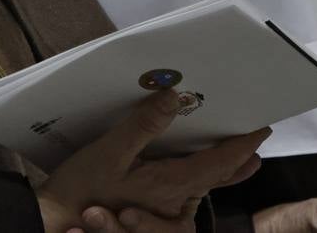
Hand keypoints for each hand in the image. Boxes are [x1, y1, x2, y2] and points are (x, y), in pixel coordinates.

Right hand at [38, 89, 269, 231]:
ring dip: (219, 174)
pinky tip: (195, 178)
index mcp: (169, 186)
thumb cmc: (80, 190)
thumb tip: (174, 97)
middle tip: (256, 148)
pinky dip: (198, 183)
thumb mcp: (109, 152)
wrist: (56, 225)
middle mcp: (173, 204)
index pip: (218, 164)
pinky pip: (183, 198)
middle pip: (215, 180)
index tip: (261, 129)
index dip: (242, 146)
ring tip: (237, 162)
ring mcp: (162, 213)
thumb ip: (143, 125)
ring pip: (200, 191)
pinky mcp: (149, 215)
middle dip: (237, 163)